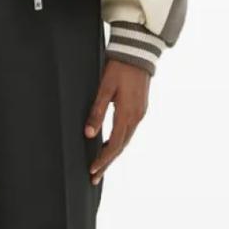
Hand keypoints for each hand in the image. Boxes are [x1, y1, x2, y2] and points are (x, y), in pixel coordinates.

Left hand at [84, 59, 149, 183]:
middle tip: (94, 177)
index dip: (102, 159)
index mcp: (127, 114)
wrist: (139, 51)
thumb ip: (97, 111)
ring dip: (113, 154)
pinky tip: (112, 145)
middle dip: (107, 163)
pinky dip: (119, 142)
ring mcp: (140, 113)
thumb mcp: (104, 88)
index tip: (92, 170)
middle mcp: (137, 117)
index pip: (114, 145)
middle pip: (121, 147)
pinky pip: (129, 132)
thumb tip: (88, 134)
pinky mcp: (140, 108)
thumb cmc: (119, 67)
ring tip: (101, 166)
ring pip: (126, 140)